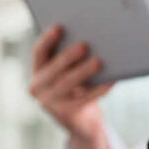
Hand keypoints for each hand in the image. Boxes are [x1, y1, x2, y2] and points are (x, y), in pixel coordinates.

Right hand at [28, 24, 113, 139]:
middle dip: (68, 56)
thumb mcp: (69, 72)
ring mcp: (50, 103)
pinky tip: (111, 80)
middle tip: (84, 45)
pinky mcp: (66, 114)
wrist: (82, 122)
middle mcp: (38, 87)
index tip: (59, 26)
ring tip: (99, 62)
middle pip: (54, 69)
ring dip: (84, 72)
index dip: (48, 39)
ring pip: (68, 84)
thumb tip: (92, 37)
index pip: (39, 52)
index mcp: (37, 72)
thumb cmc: (78, 88)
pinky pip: (85, 98)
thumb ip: (72, 58)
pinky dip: (99, 88)